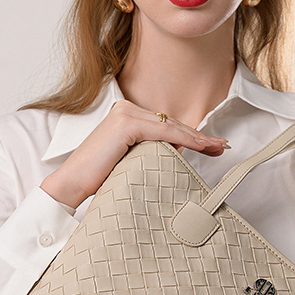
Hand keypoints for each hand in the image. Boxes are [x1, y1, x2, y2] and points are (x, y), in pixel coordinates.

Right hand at [40, 99, 228, 209]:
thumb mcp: (131, 161)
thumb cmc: (98, 179)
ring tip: (217, 147)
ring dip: (197, 138)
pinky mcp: (125, 123)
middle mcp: (126, 109)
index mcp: (126, 116)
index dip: (191, 135)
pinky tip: (200, 146)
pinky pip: (163, 132)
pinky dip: (184, 139)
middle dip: (199, 136)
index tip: (212, 145)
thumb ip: (150, 153)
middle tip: (222, 146)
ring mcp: (125, 114)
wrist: (72, 185)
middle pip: (171, 124)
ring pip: (170, 126)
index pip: (166, 125)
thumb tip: (178, 155)